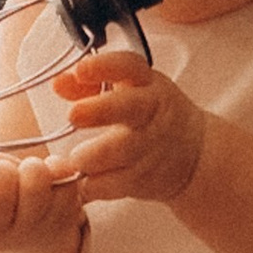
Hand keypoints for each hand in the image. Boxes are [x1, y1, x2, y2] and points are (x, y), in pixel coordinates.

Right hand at [0, 144, 84, 252]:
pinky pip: (66, 184)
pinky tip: (51, 175)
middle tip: (4, 170)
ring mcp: (32, 232)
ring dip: (33, 168)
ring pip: (35, 186)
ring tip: (28, 170)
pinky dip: (59, 170)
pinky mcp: (64, 222)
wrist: (27, 241)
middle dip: (2, 171)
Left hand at [47, 49, 206, 204]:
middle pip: (129, 108)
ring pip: (119, 152)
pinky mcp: (144, 178)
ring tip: (75, 159)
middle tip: (73, 115)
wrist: (195, 155)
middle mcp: (151, 111)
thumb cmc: (150, 114)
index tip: (81, 70)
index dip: (104, 66)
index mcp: (146, 83)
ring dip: (90, 157)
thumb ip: (89, 86)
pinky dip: (93, 185)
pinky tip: (83, 182)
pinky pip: (113, 184)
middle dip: (100, 110)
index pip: (128, 67)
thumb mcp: (129, 90)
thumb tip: (58, 83)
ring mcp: (150, 146)